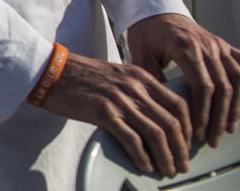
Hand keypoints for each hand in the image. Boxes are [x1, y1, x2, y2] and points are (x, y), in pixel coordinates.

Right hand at [38, 51, 191, 176]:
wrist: (51, 71)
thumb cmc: (80, 74)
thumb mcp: (116, 74)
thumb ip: (136, 89)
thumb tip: (154, 115)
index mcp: (140, 76)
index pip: (178, 104)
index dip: (189, 128)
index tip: (189, 144)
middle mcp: (134, 87)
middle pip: (171, 122)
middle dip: (181, 148)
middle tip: (181, 163)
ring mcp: (119, 99)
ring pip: (156, 133)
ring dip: (166, 156)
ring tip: (167, 169)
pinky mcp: (103, 112)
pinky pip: (132, 139)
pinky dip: (142, 156)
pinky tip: (144, 165)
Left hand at [127, 13, 239, 147]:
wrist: (155, 9)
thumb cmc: (146, 33)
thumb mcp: (140, 53)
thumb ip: (150, 78)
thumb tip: (161, 108)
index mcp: (185, 47)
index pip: (202, 86)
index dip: (203, 112)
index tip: (198, 133)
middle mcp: (206, 45)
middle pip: (222, 86)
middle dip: (219, 117)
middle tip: (213, 140)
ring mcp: (217, 43)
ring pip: (236, 78)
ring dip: (235, 106)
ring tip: (228, 128)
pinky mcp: (223, 44)